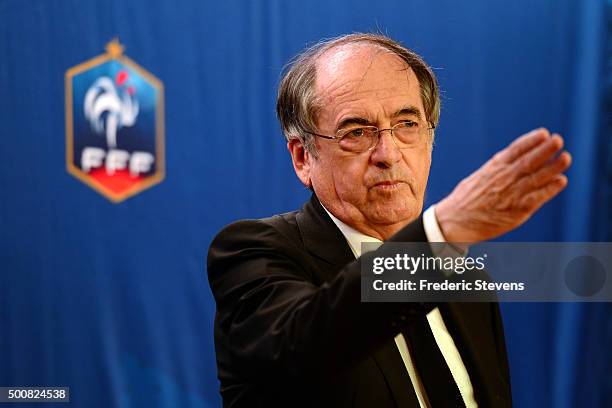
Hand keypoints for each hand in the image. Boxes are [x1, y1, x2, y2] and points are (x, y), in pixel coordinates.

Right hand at [435, 128, 571, 242]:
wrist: (454, 222)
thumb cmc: (465, 201)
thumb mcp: (478, 178)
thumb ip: (497, 170)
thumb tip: (512, 160)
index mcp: (493, 168)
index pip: (515, 150)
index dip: (531, 141)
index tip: (544, 133)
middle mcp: (503, 178)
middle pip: (528, 161)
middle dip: (545, 150)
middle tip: (558, 140)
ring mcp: (511, 194)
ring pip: (537, 177)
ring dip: (553, 167)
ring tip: (565, 158)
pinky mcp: (517, 211)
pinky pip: (537, 197)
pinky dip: (550, 189)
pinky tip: (561, 181)